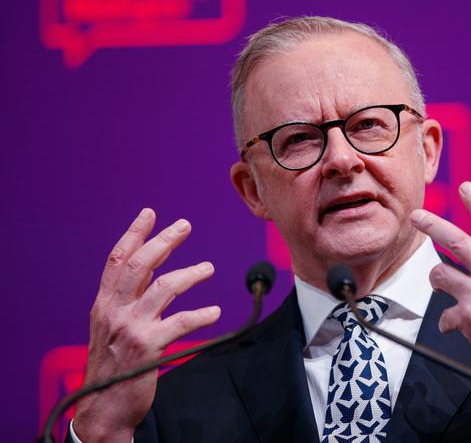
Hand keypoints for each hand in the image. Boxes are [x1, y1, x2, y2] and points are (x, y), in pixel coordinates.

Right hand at [73, 209, 220, 441]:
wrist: (104, 407)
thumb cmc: (112, 365)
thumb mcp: (110, 326)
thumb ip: (128, 298)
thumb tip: (151, 269)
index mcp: (104, 303)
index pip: (117, 259)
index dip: (134, 234)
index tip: (149, 213)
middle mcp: (114, 311)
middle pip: (140, 265)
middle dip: (163, 241)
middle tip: (184, 226)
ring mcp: (131, 328)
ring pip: (164, 287)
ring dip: (190, 273)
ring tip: (208, 268)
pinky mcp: (148, 347)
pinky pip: (181, 322)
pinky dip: (201, 315)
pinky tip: (215, 313)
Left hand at [410, 182, 470, 403]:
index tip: (465, 187)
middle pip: (455, 240)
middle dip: (431, 225)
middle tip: (416, 216)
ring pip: (440, 274)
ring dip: (436, 279)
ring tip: (439, 285)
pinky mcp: (467, 319)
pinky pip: (445, 315)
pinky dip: (448, 322)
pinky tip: (454, 328)